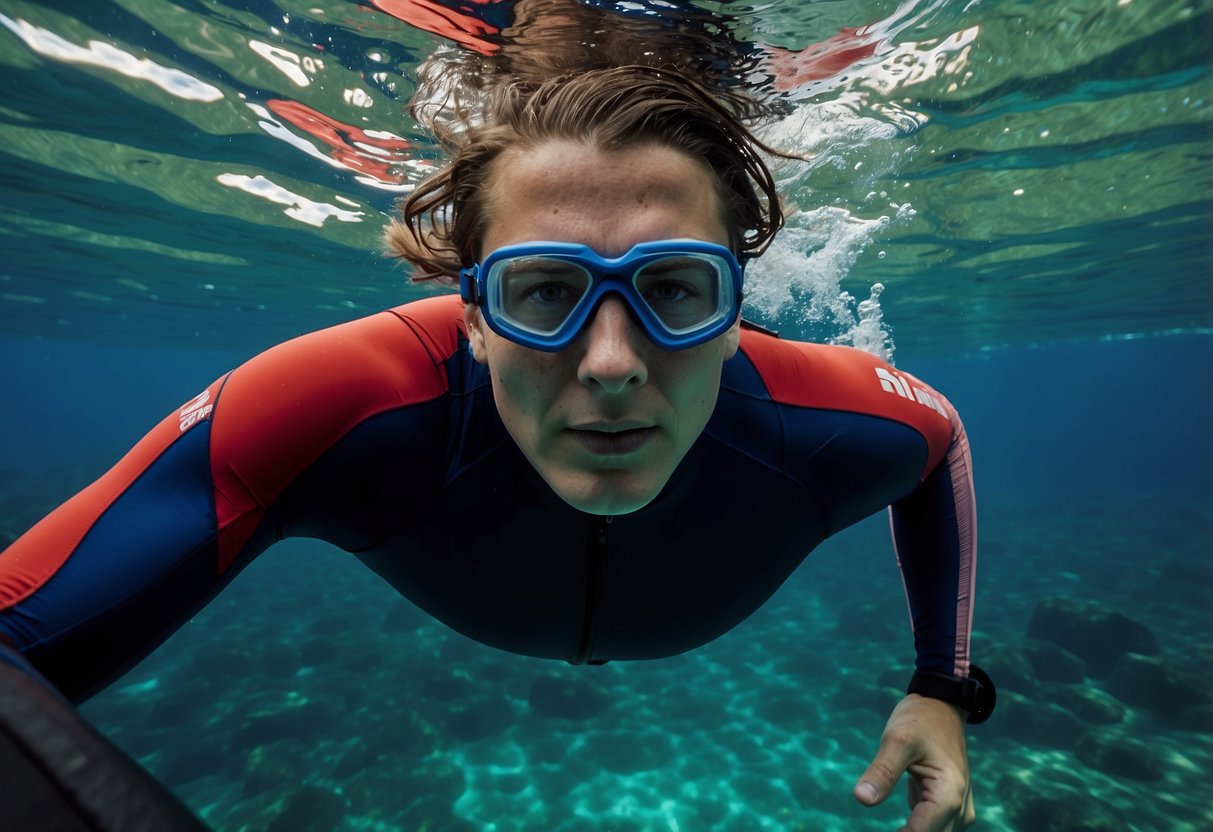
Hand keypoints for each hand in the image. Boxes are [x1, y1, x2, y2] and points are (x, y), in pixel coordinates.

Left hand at [853, 694, 974, 831]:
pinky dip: (913, 830)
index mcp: (949, 793)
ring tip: (882, 830)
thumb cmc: (921, 719)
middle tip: (871, 806)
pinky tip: (896, 827)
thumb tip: (862, 798)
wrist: (941, 706)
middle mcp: (959, 807)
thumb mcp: (897, 739)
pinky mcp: (947, 806)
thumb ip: (882, 770)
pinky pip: (930, 828)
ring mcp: (956, 809)